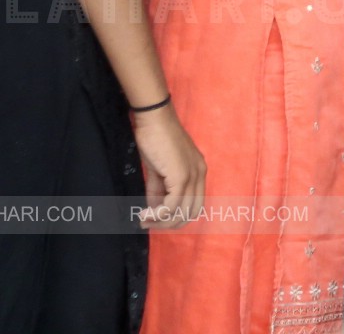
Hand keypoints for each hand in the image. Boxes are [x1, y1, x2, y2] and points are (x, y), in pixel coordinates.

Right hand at [131, 105, 204, 228]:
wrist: (154, 120)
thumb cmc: (155, 139)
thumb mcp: (158, 170)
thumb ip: (158, 190)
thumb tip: (153, 212)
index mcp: (198, 171)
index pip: (195, 204)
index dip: (177, 216)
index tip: (157, 220)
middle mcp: (200, 175)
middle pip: (192, 212)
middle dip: (170, 223)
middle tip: (149, 223)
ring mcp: (192, 176)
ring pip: (181, 212)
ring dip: (161, 222)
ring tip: (143, 220)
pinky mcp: (181, 177)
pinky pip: (172, 206)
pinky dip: (158, 215)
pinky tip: (144, 214)